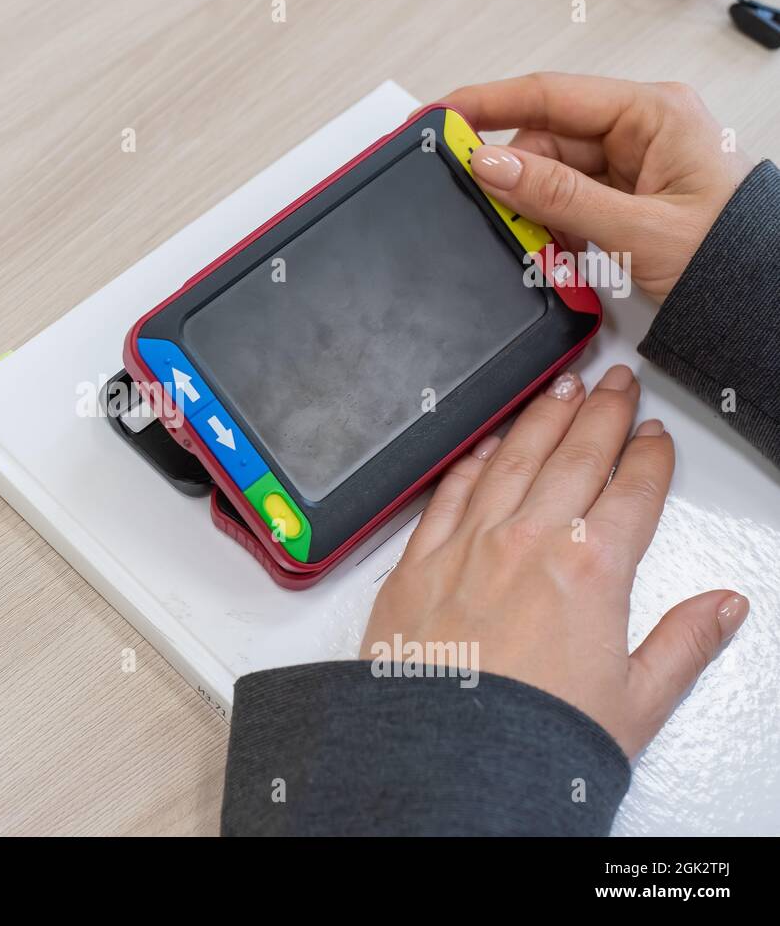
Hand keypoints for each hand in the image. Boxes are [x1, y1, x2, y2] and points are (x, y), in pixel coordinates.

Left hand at [360, 364, 747, 756]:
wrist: (443, 760)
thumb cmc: (532, 738)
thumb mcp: (635, 701)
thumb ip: (682, 643)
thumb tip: (723, 606)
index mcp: (590, 570)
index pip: (632, 491)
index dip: (649, 456)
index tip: (655, 434)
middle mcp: (527, 543)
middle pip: (574, 456)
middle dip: (602, 411)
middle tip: (617, 380)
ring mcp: (468, 546)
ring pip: (511, 459)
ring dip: (541, 417)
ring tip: (561, 386)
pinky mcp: (417, 562)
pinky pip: (448, 493)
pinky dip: (472, 461)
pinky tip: (486, 444)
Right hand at [437, 73, 753, 301]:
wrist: (760, 304)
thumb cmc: (730, 257)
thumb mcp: (635, 228)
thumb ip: (557, 195)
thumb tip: (491, 165)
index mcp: (652, 115)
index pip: (551, 94)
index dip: (487, 104)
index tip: (439, 116)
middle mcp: (639, 131)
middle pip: (544, 142)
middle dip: (513, 181)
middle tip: (486, 212)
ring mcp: (631, 165)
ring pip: (550, 178)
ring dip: (535, 213)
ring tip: (544, 248)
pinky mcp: (624, 197)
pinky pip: (567, 203)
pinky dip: (553, 228)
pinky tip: (557, 251)